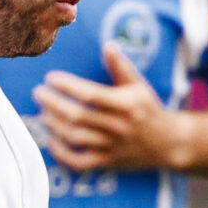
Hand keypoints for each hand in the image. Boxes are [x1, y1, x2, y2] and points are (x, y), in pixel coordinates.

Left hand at [33, 45, 187, 174]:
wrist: (168, 143)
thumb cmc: (149, 110)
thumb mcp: (139, 85)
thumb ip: (121, 67)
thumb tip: (108, 45)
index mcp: (125, 105)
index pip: (91, 95)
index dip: (68, 86)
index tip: (51, 77)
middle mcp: (117, 127)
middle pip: (78, 117)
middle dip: (53, 104)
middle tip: (39, 93)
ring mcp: (111, 147)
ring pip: (75, 138)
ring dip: (53, 125)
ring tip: (43, 112)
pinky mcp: (106, 163)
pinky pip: (79, 163)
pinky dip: (61, 154)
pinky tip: (51, 140)